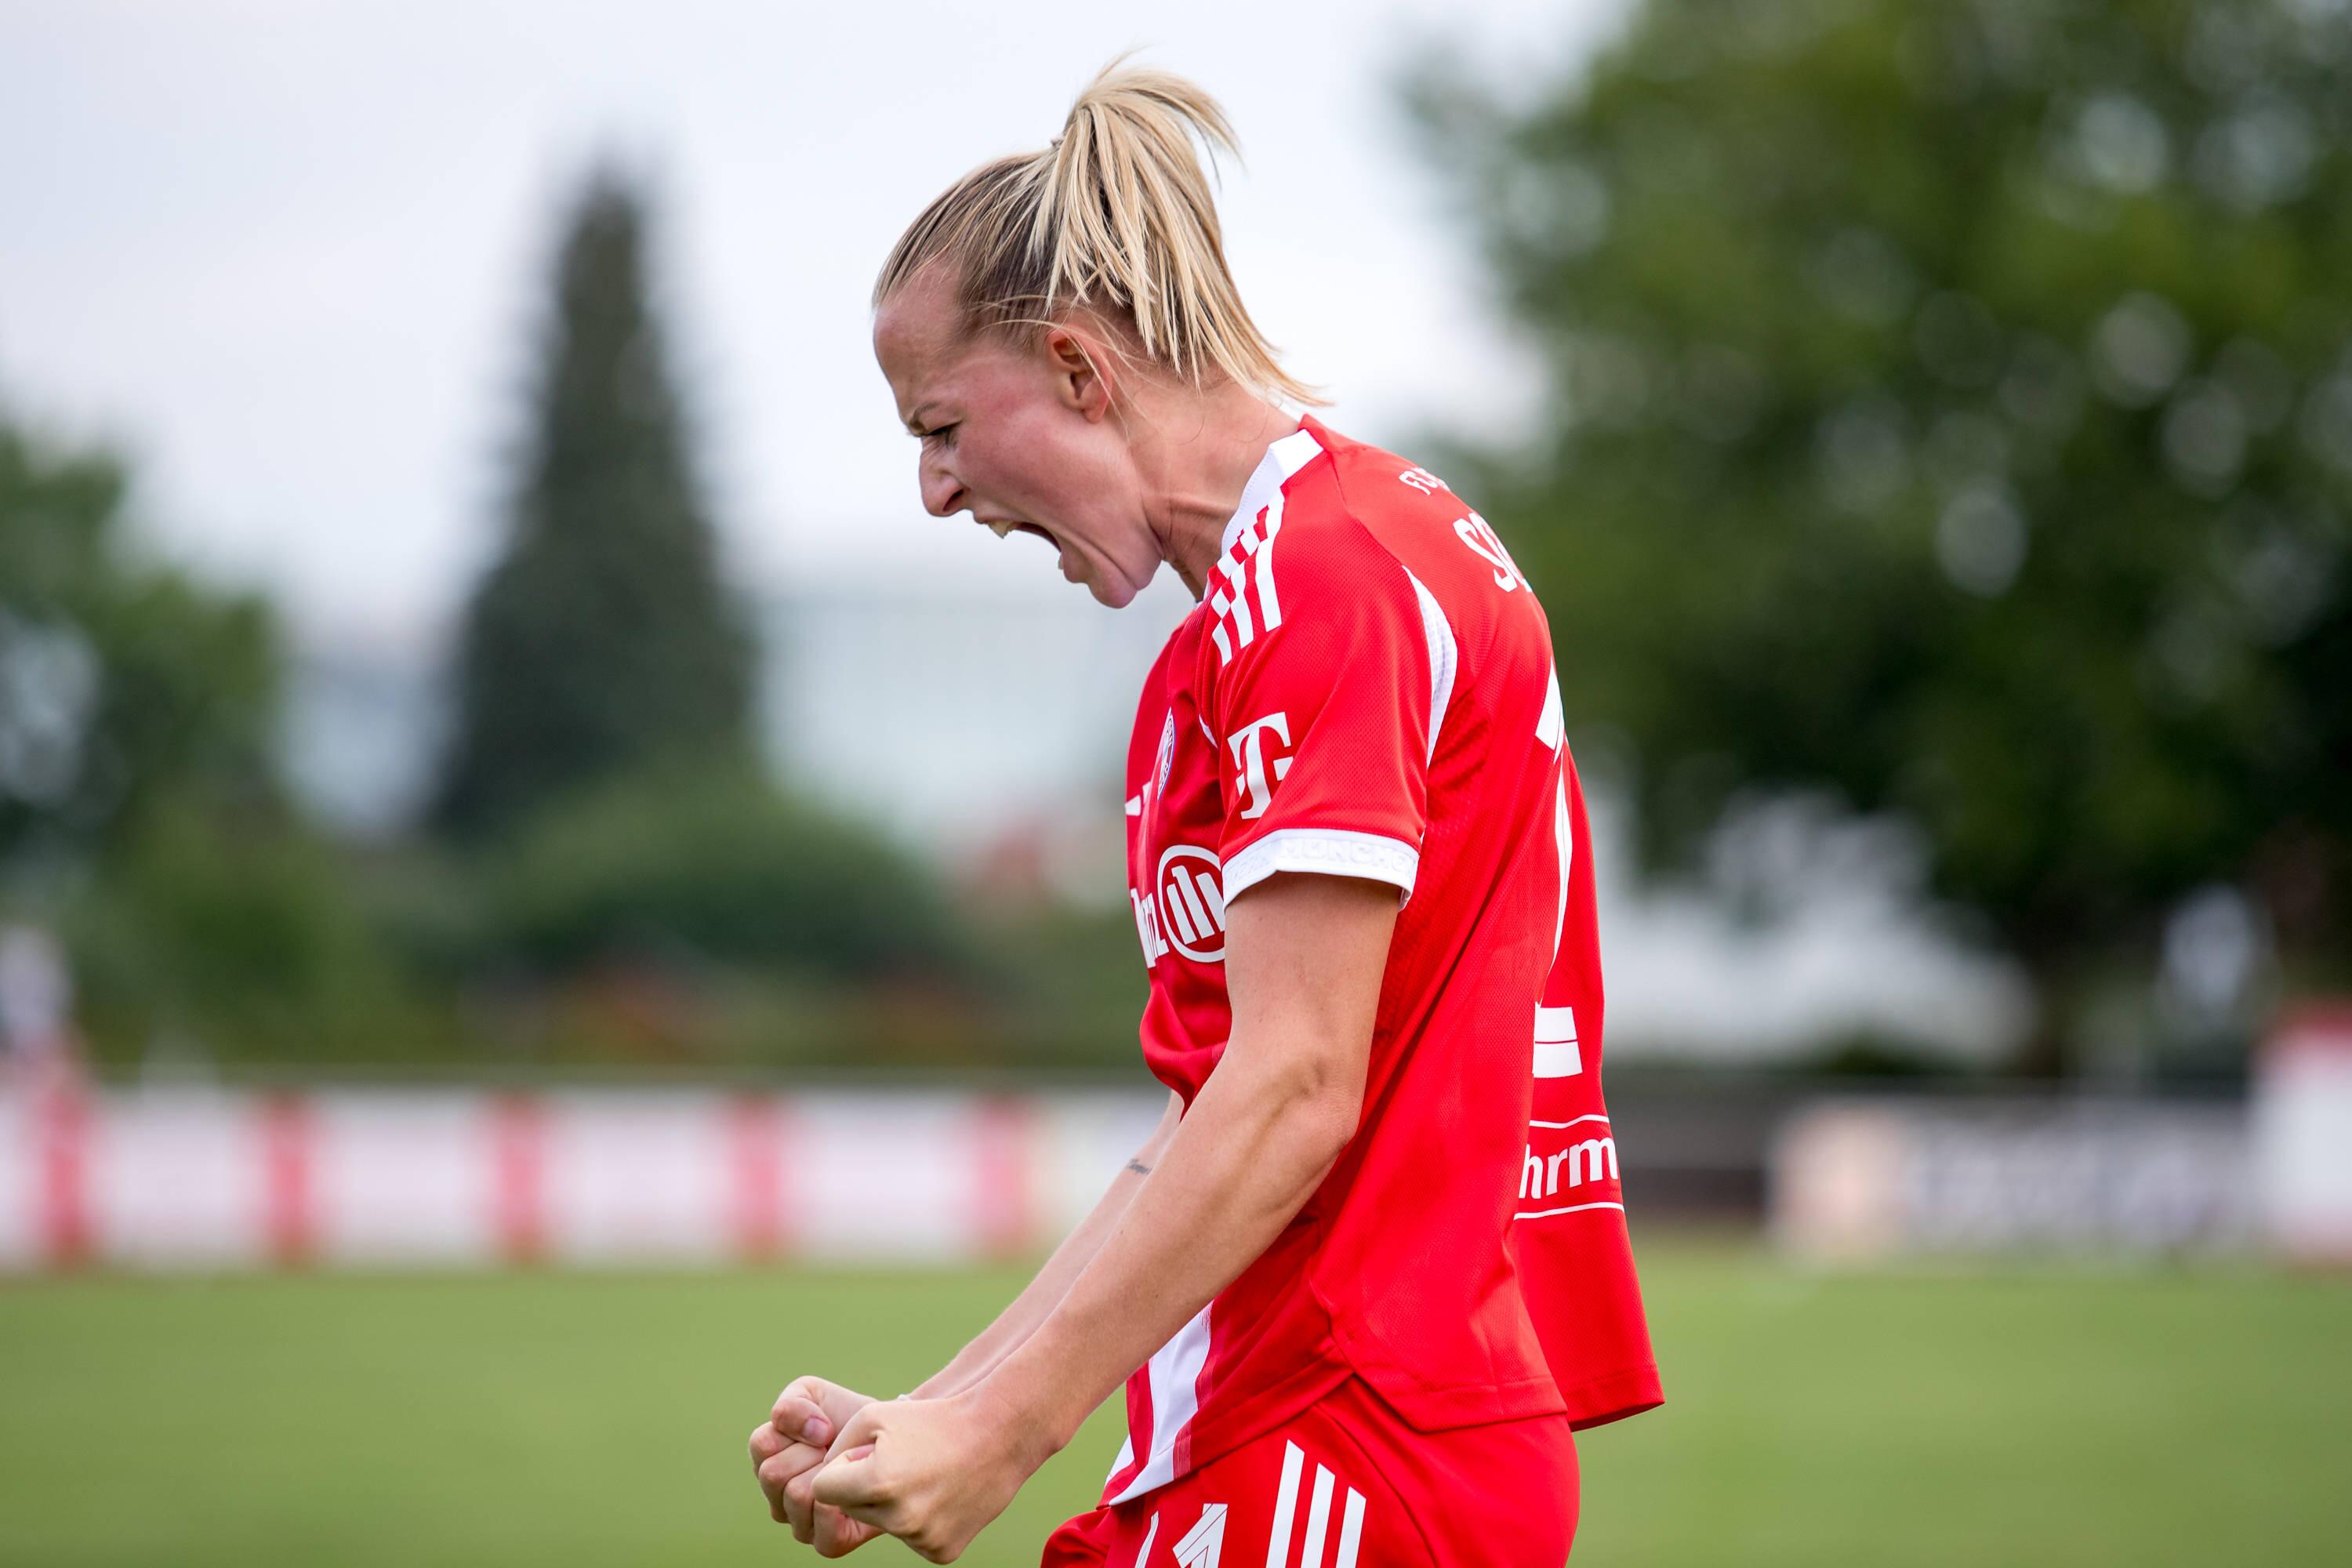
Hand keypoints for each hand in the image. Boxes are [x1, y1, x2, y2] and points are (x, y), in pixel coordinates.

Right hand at [750, 1377, 880, 1555]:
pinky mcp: (828, 1543)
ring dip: (830, 1471)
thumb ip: (792, 1403)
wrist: (891, 1443)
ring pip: (797, 1495)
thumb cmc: (848, 1421)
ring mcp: (799, 1524)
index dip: (797, 1428)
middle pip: (774, 1473)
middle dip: (812, 1451)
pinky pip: (823, 1523)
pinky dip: (842, 1500)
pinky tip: (856, 1487)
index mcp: (768, 1462)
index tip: (826, 1427)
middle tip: (836, 1449)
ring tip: (847, 1467)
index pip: (762, 1444)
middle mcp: (777, 1498)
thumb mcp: (815, 1395)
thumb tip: (812, 1431)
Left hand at [810, 1386, 1054, 1563]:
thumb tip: (820, 1485)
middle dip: (864, 1488)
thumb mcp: (873, 1417)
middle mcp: (899, 1518)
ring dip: (891, 1504)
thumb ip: (835, 1450)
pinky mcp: (940, 1552)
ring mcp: (922, 1539)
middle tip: (900, 1464)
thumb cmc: (932, 1421)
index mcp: (878, 1483)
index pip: (822, 1491)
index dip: (840, 1469)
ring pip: (882, 1524)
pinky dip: (919, 1519)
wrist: (998, 1436)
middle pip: (852, 1510)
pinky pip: (911, 1539)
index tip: (867, 1455)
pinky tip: (940, 1494)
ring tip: (923, 1476)